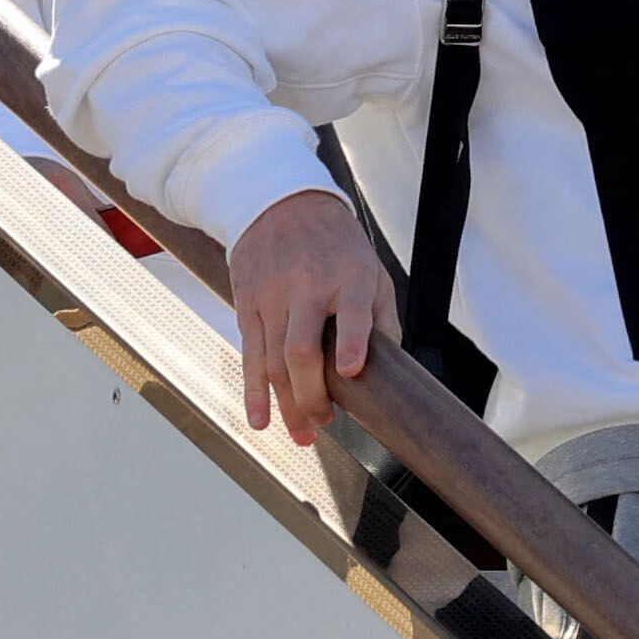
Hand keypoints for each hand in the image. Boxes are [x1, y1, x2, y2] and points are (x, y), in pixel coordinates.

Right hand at [231, 186, 393, 445]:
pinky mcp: (247, 302)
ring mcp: (273, 295)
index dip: (351, 342)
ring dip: (286, 405)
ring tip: (302, 434)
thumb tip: (391, 374)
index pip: (352, 311)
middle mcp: (308, 286)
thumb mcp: (372, 272)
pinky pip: (250, 354)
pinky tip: (261, 420)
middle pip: (301, 351)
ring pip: (274, 361)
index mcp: (350, 277)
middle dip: (311, 397)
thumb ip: (381, 321)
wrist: (282, 204)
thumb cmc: (337, 247)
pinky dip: (254, 392)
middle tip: (323, 424)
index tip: (350, 371)